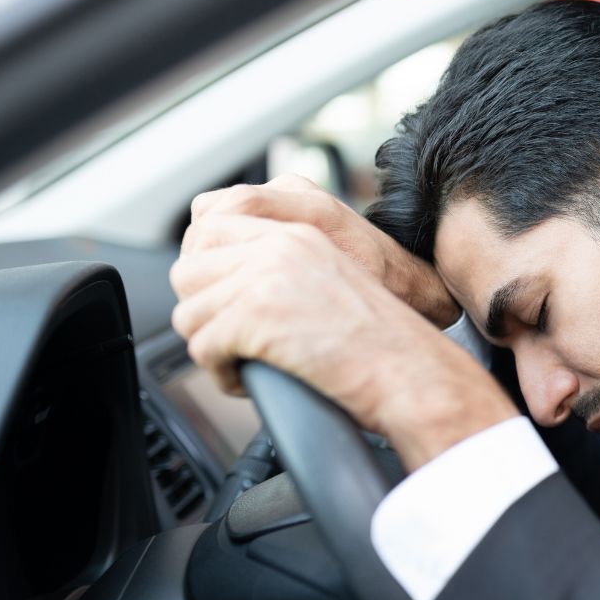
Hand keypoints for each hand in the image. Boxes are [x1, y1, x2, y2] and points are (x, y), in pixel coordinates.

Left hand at [170, 213, 517, 469]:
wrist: (412, 369)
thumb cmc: (385, 336)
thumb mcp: (338, 270)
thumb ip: (288, 255)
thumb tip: (222, 264)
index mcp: (301, 225)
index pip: (208, 220)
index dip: (206, 268)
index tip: (223, 299)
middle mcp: (280, 242)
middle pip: (188, 269)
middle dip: (203, 310)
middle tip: (235, 338)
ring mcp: (267, 276)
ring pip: (188, 313)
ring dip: (212, 346)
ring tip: (245, 362)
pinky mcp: (257, 316)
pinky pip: (203, 349)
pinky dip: (222, 374)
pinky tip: (250, 379)